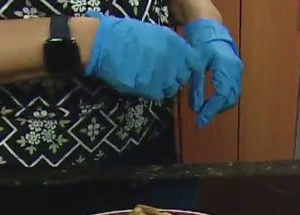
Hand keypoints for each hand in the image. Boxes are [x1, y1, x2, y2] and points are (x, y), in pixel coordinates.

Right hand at [83, 12, 199, 100]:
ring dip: (164, 86)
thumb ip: (170, 47)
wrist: (106, 44)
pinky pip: (158, 94)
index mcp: (175, 44)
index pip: (193, 62)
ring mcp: (163, 75)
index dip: (188, 68)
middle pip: (183, 77)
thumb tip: (177, 59)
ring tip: (151, 80)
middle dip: (175, 78)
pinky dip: (153, 92)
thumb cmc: (126, 35)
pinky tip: (144, 84)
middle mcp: (173, 60)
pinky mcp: (151, 87)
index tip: (181, 70)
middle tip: (163, 75)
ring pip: (171, 88)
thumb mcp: (154, 34)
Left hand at [183, 19, 242, 127]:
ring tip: (205, 111)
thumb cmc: (201, 44)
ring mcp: (238, 72)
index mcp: (225, 66)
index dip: (211, 110)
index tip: (201, 121)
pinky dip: (223, 100)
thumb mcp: (195, 65)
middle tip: (201, 118)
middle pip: (229, 98)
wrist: (210, 29)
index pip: (221, 95)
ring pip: (233, 97)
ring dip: (220, 106)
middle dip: (215, 110)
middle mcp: (235, 70)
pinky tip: (211, 103)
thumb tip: (195, 109)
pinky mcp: (236, 73)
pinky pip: (233, 91)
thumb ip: (196, 87)